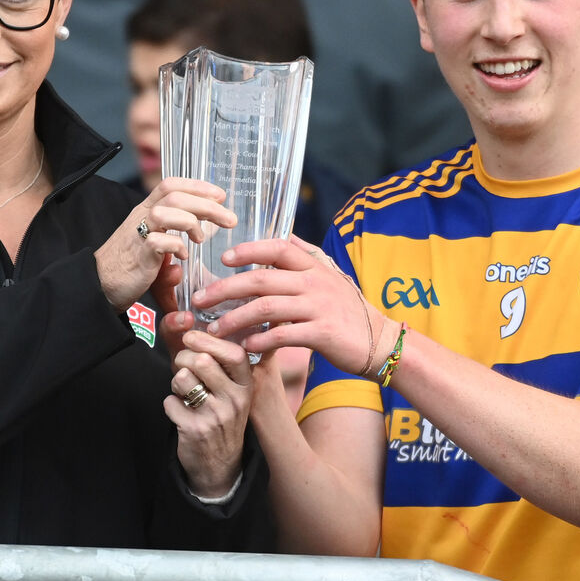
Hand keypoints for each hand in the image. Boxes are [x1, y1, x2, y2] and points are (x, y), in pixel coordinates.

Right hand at [95, 177, 234, 311]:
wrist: (99, 284)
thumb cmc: (128, 265)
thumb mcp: (153, 246)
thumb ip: (171, 242)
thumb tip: (189, 248)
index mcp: (146, 211)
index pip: (171, 185)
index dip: (197, 186)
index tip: (220, 196)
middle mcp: (141, 217)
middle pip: (174, 196)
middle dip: (206, 205)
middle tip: (229, 220)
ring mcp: (138, 235)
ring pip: (164, 212)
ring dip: (190, 222)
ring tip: (200, 239)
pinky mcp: (137, 256)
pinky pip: (157, 241)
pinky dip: (176, 246)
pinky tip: (183, 256)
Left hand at [164, 329, 253, 497]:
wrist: (220, 465)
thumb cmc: (220, 415)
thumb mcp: (227, 387)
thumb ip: (211, 354)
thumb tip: (182, 319)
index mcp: (246, 384)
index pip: (233, 353)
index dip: (208, 340)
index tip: (190, 337)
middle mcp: (235, 399)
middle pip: (201, 361)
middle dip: (183, 359)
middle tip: (183, 369)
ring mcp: (216, 416)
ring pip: (182, 378)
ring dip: (175, 382)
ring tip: (184, 392)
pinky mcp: (195, 430)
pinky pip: (170, 401)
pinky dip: (170, 404)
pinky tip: (181, 413)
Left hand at [192, 235, 389, 378]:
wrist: (379, 341)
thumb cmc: (347, 310)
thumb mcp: (330, 276)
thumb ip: (306, 257)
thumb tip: (284, 234)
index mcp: (314, 266)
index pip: (278, 248)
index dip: (249, 250)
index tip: (224, 258)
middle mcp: (315, 282)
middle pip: (262, 280)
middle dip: (225, 289)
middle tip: (200, 298)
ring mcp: (319, 307)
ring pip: (267, 308)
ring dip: (236, 318)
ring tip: (215, 328)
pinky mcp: (322, 333)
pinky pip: (283, 335)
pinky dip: (261, 340)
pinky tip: (246, 345)